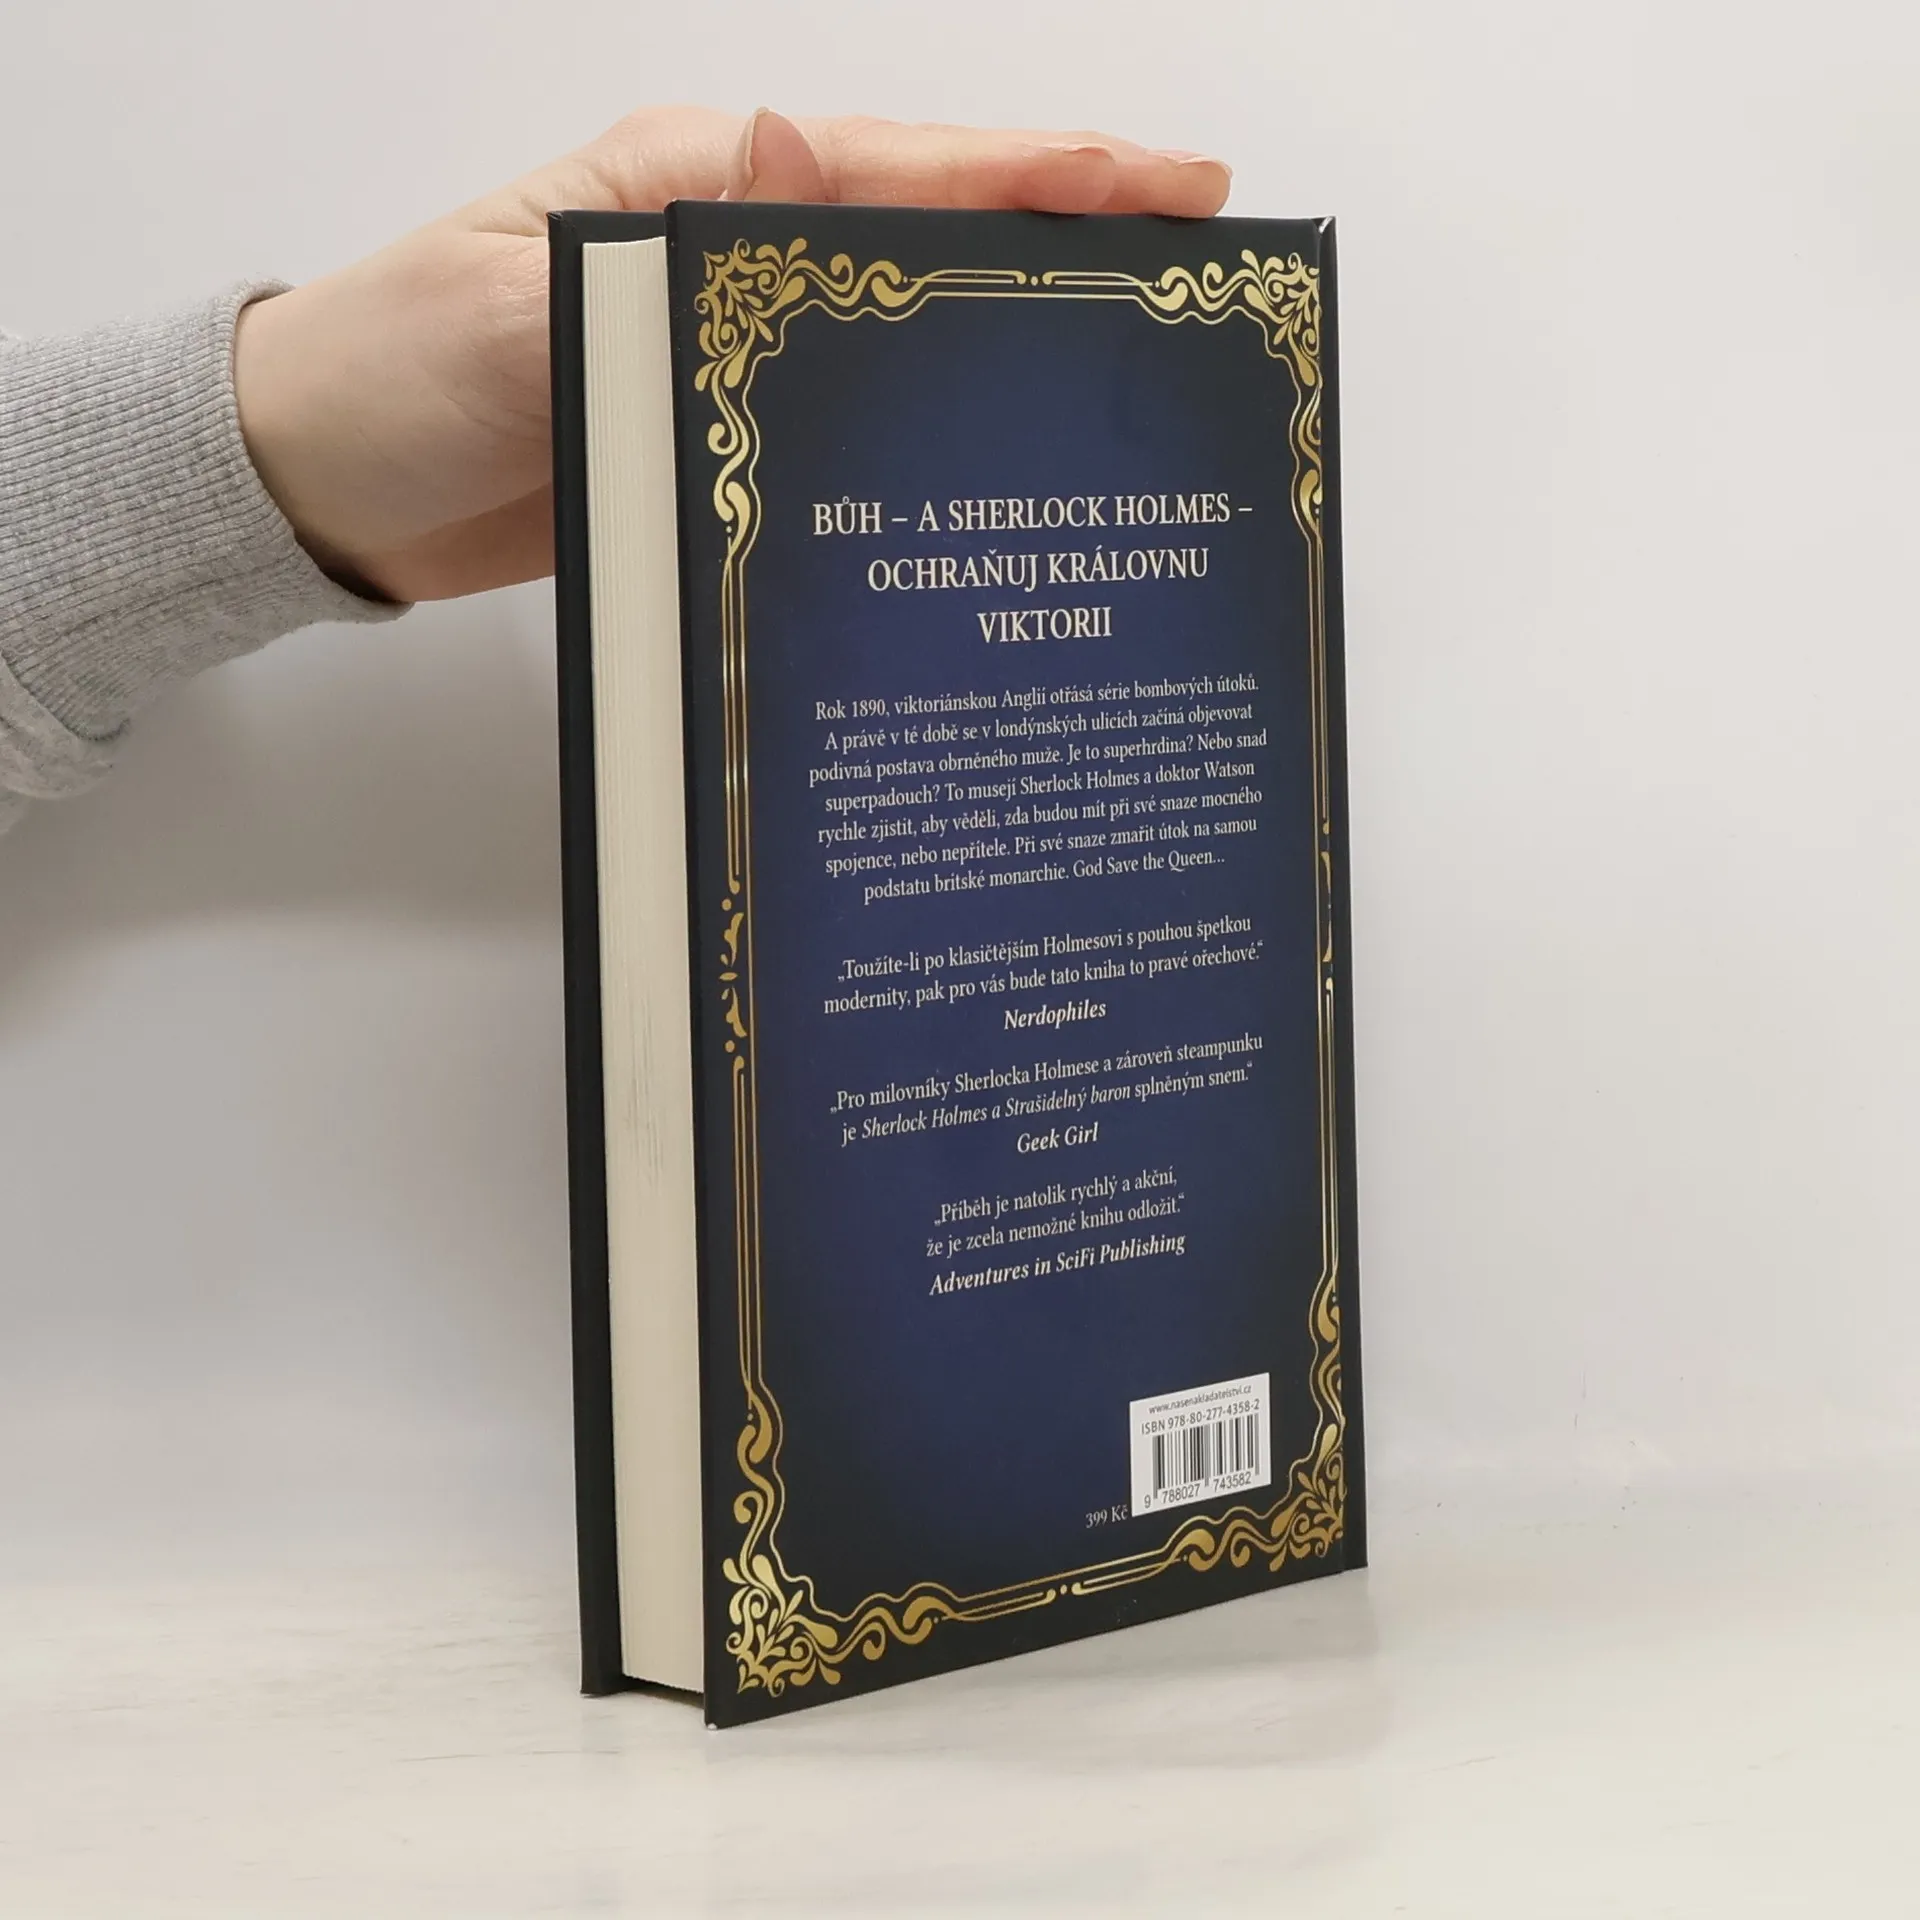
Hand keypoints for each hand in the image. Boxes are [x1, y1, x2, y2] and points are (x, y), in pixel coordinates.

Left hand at [233, 107, 1232, 604]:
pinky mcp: (721, 434)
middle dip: (1068, 247)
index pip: (903, 170)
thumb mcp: (517, 302)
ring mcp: (733, 351)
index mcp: (692, 185)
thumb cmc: (400, 376)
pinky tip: (993, 468)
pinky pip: (851, 421)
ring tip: (1136, 376)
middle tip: (1203, 279)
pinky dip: (929, 430)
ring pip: (904, 332)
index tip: (1175, 186)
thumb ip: (661, 246)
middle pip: (932, 237)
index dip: (1045, 175)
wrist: (325, 487)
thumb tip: (804, 147)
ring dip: (1012, 341)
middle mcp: (729, 253)